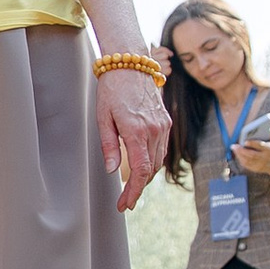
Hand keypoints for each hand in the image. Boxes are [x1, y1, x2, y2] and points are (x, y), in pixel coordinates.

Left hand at [96, 65, 169, 211]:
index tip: (124, 204)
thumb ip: (109, 145)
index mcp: (137, 131)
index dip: (134, 192)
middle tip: (125, 201)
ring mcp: (163, 126)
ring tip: (132, 187)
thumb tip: (113, 171)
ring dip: (146, 176)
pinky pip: (162, 148)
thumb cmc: (112, 89)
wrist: (131, 64)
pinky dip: (152, 161)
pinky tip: (142, 166)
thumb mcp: (103, 117)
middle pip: (151, 170)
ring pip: (158, 161)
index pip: (141, 171)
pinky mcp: (166, 121)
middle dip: (138, 188)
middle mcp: (155, 130)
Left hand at [235, 136, 269, 177]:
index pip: (260, 146)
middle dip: (242, 150)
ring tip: (234, 149)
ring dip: (239, 155)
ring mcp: (260, 164)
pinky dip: (241, 160)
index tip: (245, 141)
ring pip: (248, 161)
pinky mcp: (256, 169)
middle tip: (234, 146)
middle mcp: (264, 157)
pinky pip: (247, 165)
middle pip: (252, 155)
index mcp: (269, 149)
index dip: (253, 144)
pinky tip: (237, 155)